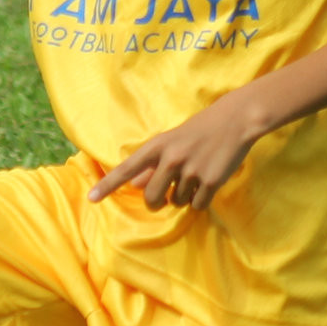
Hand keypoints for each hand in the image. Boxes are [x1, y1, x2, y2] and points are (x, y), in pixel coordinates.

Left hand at [87, 94, 268, 212]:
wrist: (235, 120)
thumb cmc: (199, 130)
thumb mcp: (172, 141)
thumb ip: (153, 163)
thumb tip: (135, 185)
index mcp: (157, 146)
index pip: (127, 168)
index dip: (108, 185)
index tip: (91, 198)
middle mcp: (171, 158)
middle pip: (153, 198)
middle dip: (158, 202)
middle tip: (166, 196)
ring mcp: (191, 170)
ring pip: (178, 202)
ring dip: (184, 198)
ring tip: (195, 177)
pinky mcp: (211, 180)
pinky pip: (197, 206)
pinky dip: (201, 201)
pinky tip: (207, 183)